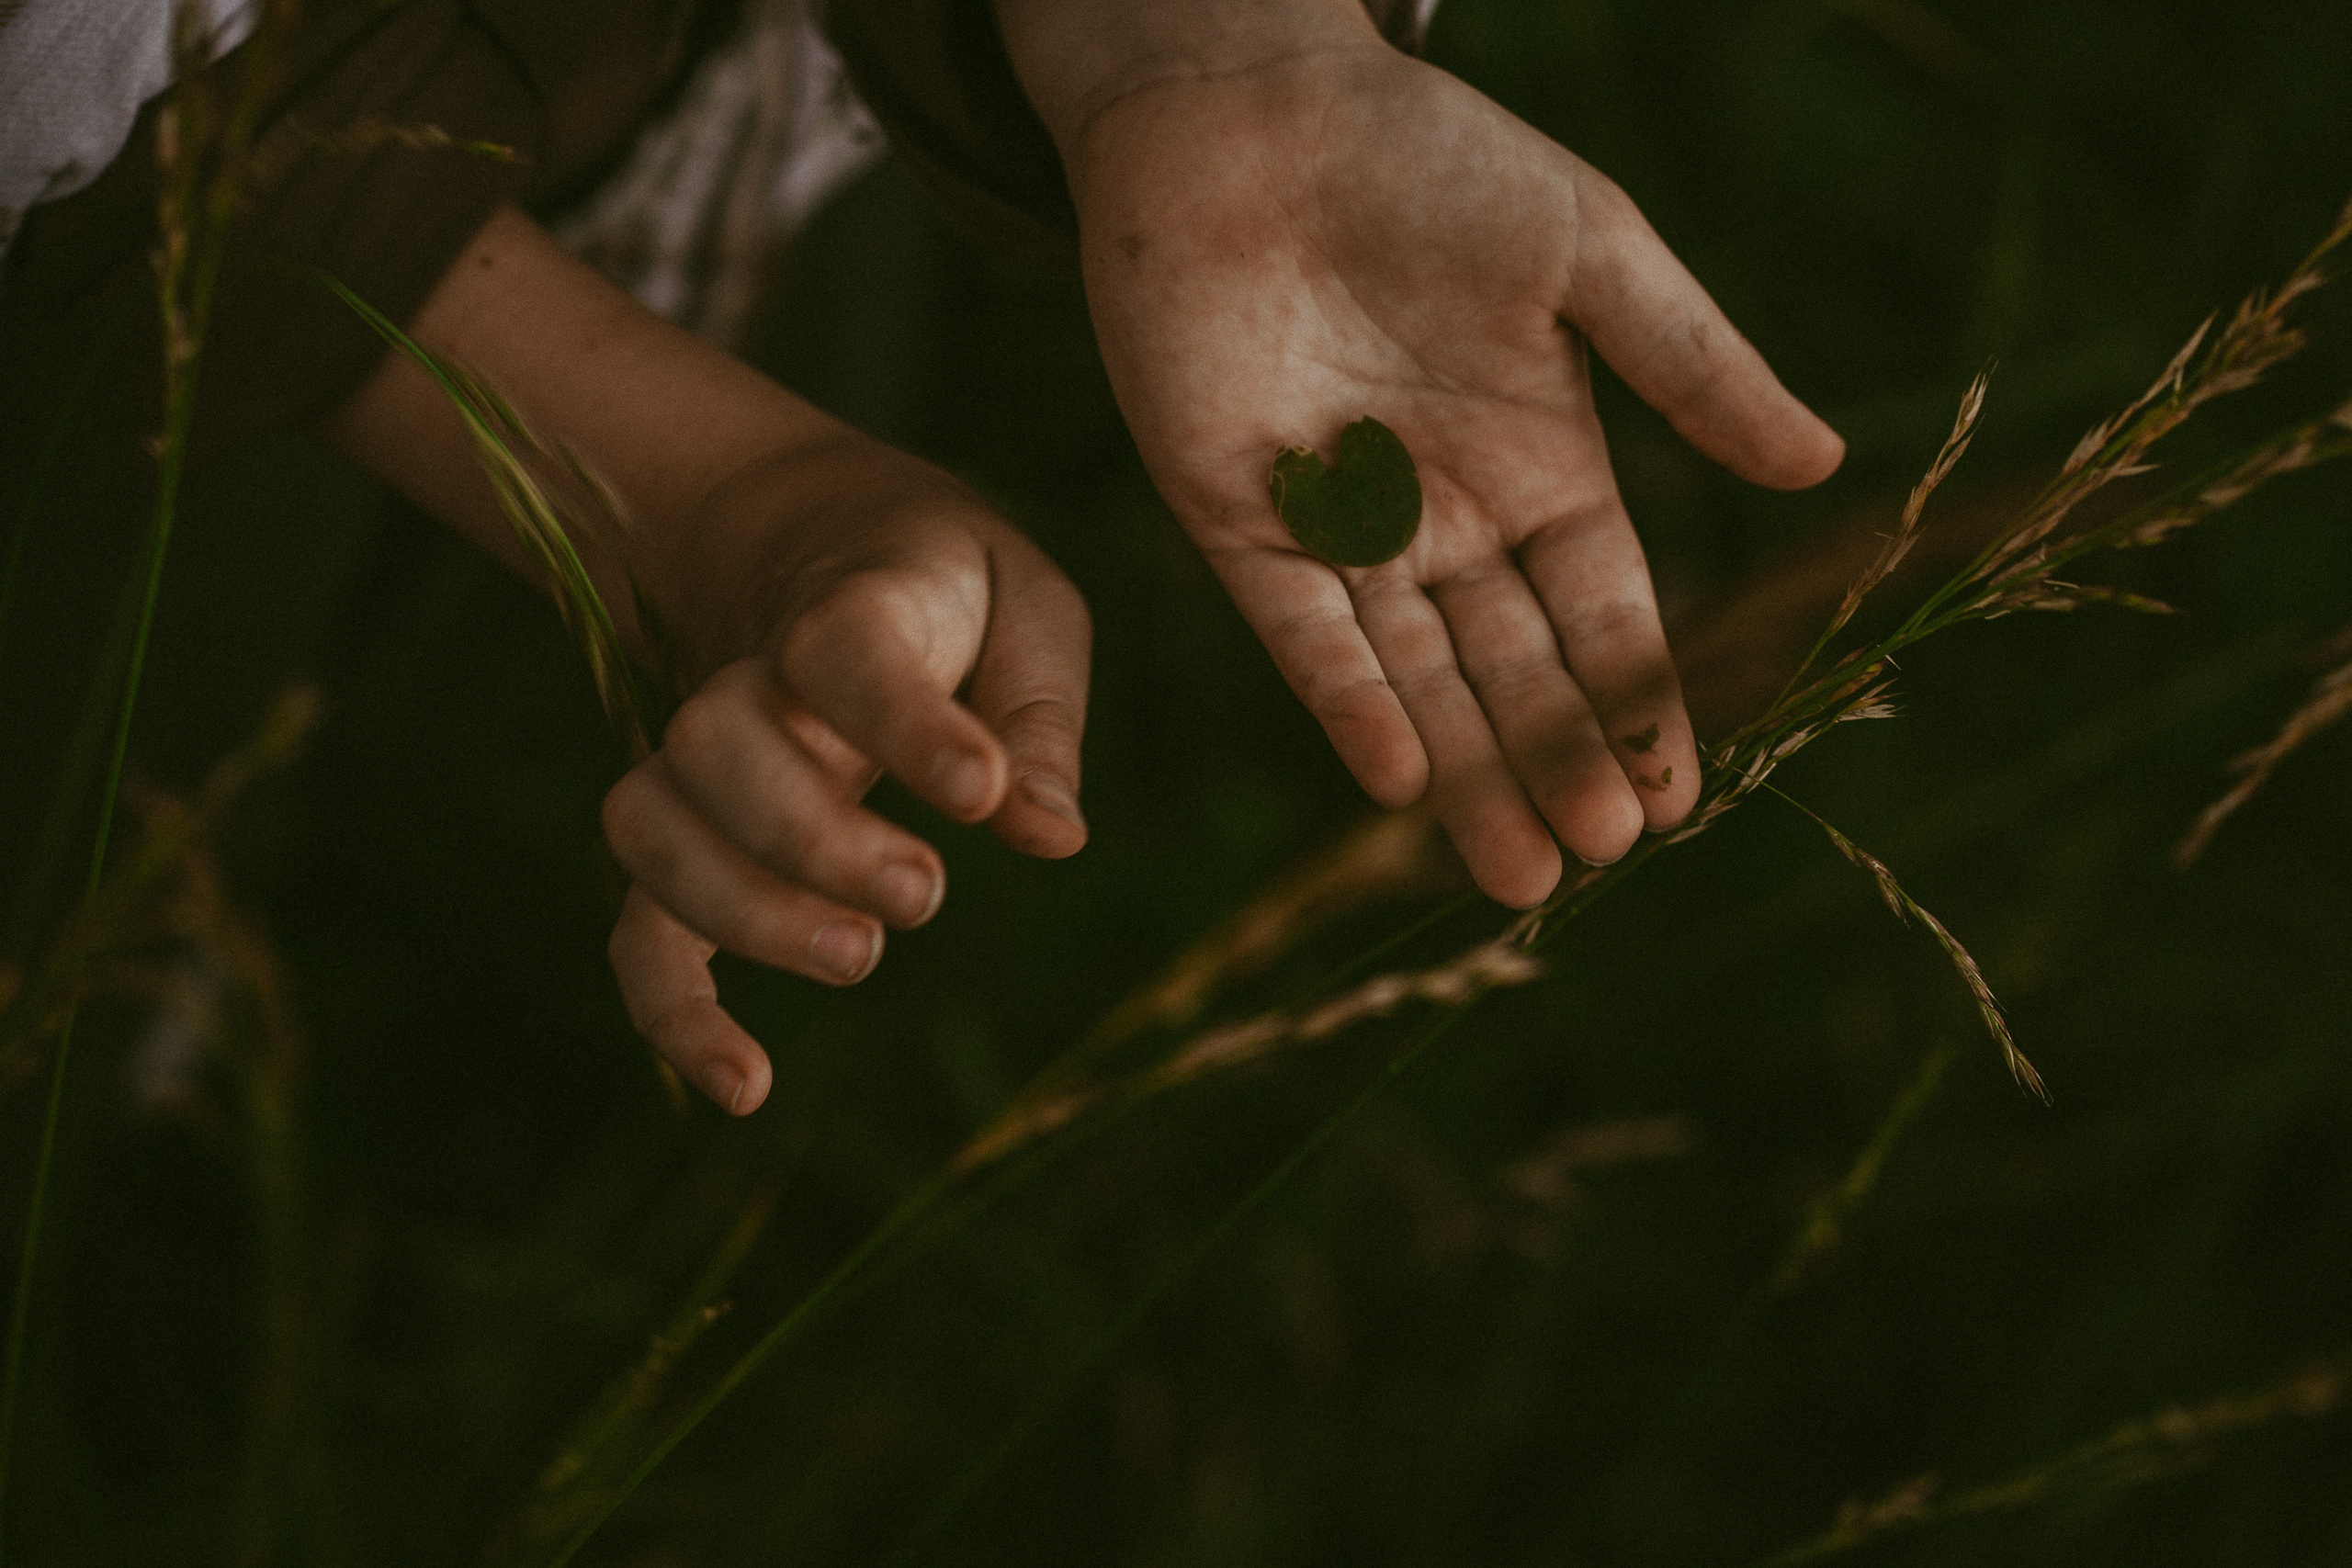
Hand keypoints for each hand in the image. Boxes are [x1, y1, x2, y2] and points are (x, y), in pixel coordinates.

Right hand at [327, 206, 1088, 1117]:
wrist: (806, 537)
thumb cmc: (950, 590)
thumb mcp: (1026, 608)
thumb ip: (1038, 714)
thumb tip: (1050, 835)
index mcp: (848, 604)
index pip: (845, 652)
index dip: (905, 725)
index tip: (978, 791)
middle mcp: (749, 682)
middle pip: (714, 745)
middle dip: (811, 837)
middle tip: (926, 890)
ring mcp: (698, 764)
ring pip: (651, 828)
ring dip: (743, 911)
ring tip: (864, 956)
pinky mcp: (689, 844)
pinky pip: (639, 928)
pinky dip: (673, 1012)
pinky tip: (746, 1089)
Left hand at [1057, 38, 1842, 905]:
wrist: (1250, 109)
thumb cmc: (1427, 161)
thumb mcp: (1589, 255)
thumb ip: (1690, 367)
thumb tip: (1820, 468)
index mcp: (1540, 463)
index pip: (1602, 613)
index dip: (1637, 703)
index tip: (1676, 800)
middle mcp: (1445, 517)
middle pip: (1512, 669)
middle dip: (1554, 765)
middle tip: (1595, 861)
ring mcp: (1339, 526)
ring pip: (1415, 677)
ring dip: (1465, 770)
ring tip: (1518, 872)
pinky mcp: (1237, 518)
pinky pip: (1300, 631)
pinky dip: (1347, 699)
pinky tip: (1398, 776)